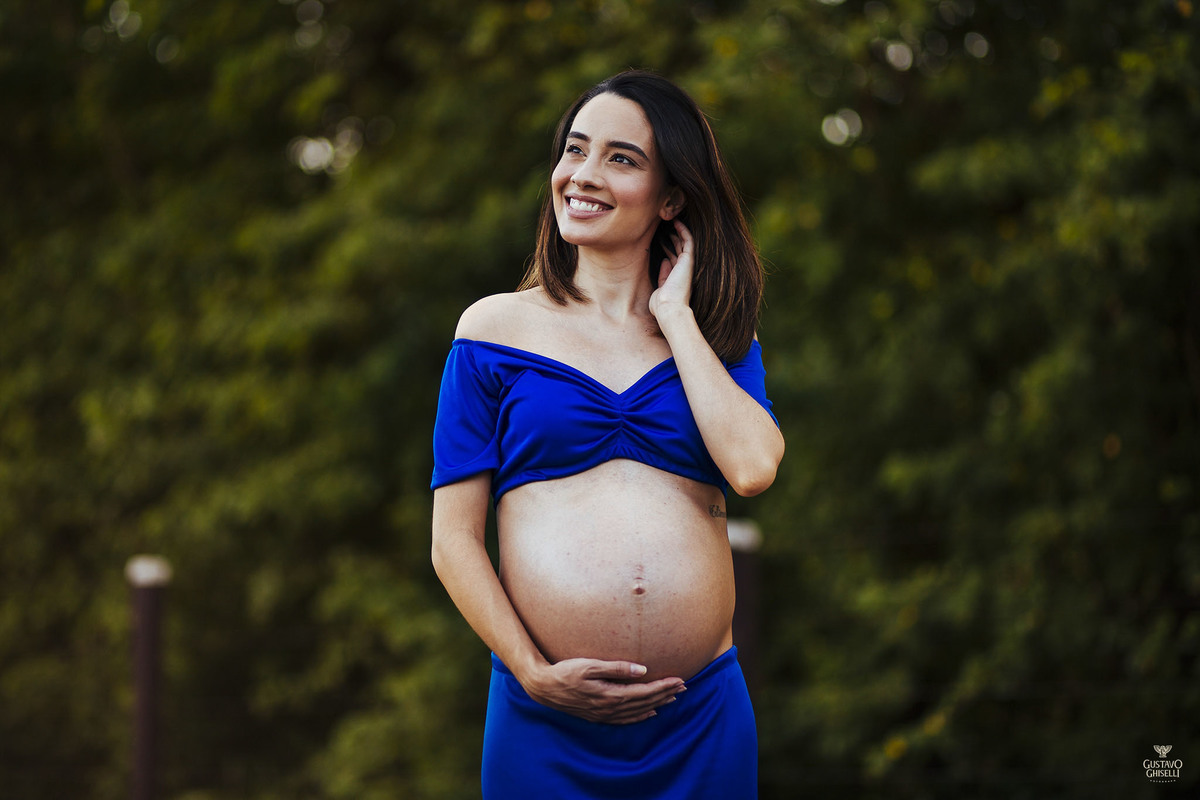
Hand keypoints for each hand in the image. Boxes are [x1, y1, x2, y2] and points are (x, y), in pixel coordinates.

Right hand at [520, 657, 685, 724]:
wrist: (544, 687)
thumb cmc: (566, 671)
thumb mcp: (590, 665)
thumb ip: (617, 668)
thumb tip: (642, 670)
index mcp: (610, 695)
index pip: (644, 692)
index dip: (663, 687)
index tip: (679, 681)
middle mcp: (610, 708)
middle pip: (644, 702)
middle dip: (665, 695)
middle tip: (684, 688)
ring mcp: (604, 714)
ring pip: (637, 712)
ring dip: (657, 704)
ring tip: (672, 699)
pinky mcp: (598, 716)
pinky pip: (625, 719)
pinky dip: (640, 716)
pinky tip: (649, 713)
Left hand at [649, 219, 693, 321]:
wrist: (669, 308)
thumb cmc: (662, 304)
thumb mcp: (659, 288)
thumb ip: (663, 274)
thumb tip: (665, 260)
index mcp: (676, 277)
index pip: (673, 258)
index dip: (668, 247)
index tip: (661, 238)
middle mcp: (683, 270)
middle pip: (679, 249)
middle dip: (674, 237)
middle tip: (667, 225)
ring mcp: (687, 264)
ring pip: (685, 243)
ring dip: (679, 231)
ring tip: (673, 219)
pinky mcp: (689, 260)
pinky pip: (688, 241)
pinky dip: (684, 231)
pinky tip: (677, 222)